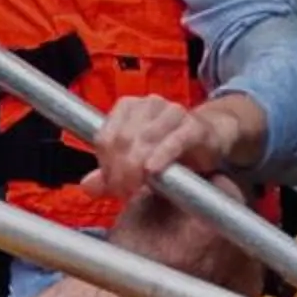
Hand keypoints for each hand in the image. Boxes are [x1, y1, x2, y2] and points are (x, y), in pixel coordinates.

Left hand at [82, 90, 267, 204]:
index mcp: (128, 107)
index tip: (111, 187)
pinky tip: (153, 171)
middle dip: (120, 170)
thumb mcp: (136, 160)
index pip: (105, 137)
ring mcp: (172, 112)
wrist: (209, 138)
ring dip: (137, 168)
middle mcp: (148, 104)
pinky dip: (161, 156)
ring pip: (145, 140)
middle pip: (123, 139)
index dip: (105, 165)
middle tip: (124, 192)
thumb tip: (87, 187)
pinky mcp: (194, 126)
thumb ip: (111, 172)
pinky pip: (174, 141)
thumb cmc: (169, 147)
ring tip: (138, 188)